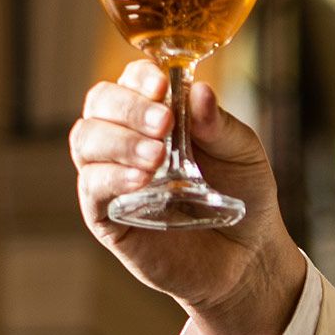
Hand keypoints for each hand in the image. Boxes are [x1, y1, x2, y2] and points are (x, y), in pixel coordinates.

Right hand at [70, 57, 305, 334]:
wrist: (248, 257)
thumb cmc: (243, 196)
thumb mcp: (244, 155)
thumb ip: (220, 125)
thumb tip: (199, 91)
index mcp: (157, 115)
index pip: (131, 81)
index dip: (140, 77)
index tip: (162, 84)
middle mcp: (127, 139)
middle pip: (100, 104)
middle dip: (128, 107)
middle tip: (163, 123)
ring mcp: (113, 176)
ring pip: (86, 140)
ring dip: (118, 141)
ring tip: (156, 155)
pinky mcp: (108, 215)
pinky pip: (92, 187)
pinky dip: (111, 177)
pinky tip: (141, 180)